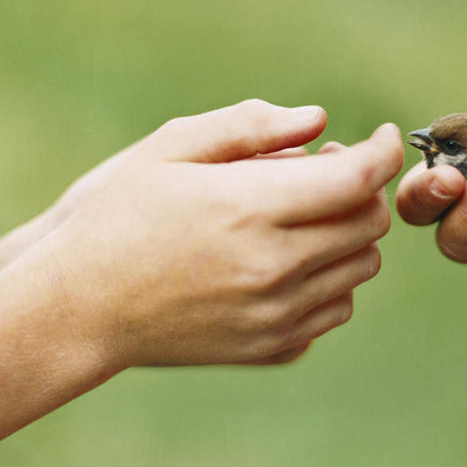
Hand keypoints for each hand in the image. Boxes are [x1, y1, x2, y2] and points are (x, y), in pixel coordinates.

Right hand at [41, 99, 403, 370]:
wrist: (82, 307)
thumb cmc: (121, 216)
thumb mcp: (171, 149)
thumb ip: (249, 126)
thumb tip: (318, 120)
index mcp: (251, 209)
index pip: (358, 180)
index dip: (385, 151)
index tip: (383, 135)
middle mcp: (273, 267)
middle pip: (369, 223)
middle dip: (363, 187)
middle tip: (327, 168)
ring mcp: (276, 314)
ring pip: (361, 266)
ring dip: (348, 232)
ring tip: (303, 212)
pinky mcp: (271, 346)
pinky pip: (336, 308)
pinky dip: (331, 277)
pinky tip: (291, 258)